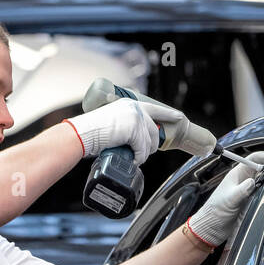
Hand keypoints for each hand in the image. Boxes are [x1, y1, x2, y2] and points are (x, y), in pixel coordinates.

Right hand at [66, 98, 185, 164]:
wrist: (83, 133)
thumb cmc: (92, 132)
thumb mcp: (113, 122)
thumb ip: (127, 126)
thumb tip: (137, 140)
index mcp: (130, 104)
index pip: (155, 109)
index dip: (169, 115)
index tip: (180, 117)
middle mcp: (134, 108)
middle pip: (154, 131)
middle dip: (150, 146)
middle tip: (141, 154)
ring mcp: (135, 117)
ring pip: (149, 142)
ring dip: (142, 154)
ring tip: (132, 157)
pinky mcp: (134, 129)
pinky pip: (142, 149)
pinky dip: (138, 157)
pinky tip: (131, 159)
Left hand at [185, 150, 263, 247]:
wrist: (212, 227)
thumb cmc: (216, 211)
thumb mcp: (230, 199)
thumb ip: (242, 190)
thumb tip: (252, 182)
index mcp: (236, 175)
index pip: (252, 160)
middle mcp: (243, 181)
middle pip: (261, 169)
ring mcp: (247, 191)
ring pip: (263, 181)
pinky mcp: (250, 201)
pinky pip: (262, 194)